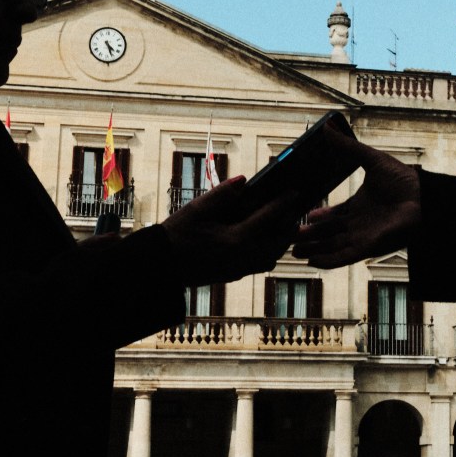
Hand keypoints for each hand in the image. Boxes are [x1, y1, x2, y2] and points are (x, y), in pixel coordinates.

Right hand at [162, 175, 305, 285]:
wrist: (159, 266)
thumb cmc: (175, 235)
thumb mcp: (196, 210)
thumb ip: (221, 194)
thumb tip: (244, 180)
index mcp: (233, 239)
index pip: (268, 218)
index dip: (284, 203)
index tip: (295, 192)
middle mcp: (240, 258)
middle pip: (279, 243)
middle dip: (290, 226)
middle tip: (295, 210)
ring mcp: (238, 270)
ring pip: (272, 257)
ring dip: (281, 242)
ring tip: (283, 224)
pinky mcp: (233, 276)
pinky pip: (260, 265)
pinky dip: (269, 252)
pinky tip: (264, 239)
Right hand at [293, 134, 420, 267]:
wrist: (424, 196)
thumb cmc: (404, 179)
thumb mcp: (371, 159)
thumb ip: (348, 147)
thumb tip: (328, 128)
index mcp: (360, 206)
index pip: (335, 215)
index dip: (319, 218)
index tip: (302, 216)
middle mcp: (361, 223)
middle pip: (330, 233)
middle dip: (310, 237)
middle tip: (290, 237)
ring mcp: (365, 236)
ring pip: (334, 246)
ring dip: (315, 250)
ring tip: (295, 253)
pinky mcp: (370, 246)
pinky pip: (346, 256)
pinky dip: (330, 260)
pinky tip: (313, 261)